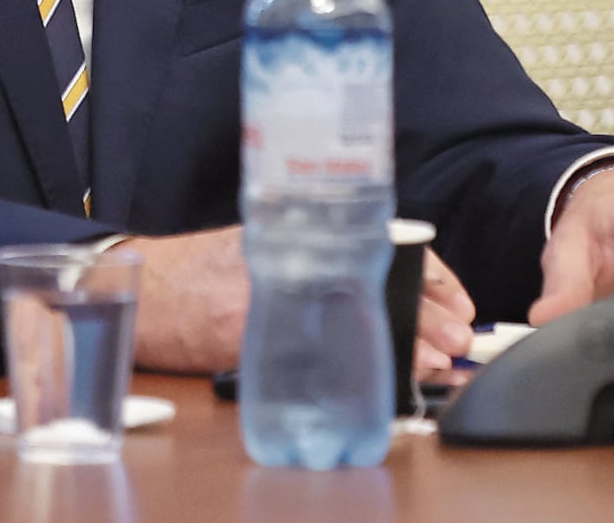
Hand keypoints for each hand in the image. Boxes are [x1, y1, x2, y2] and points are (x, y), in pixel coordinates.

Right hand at [116, 226, 479, 379]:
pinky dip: (365, 373)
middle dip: (432, 319)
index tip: (459, 301)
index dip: (435, 279)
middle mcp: (297, 266)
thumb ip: (316, 243)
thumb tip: (387, 267)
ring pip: (365, 327)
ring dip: (411, 350)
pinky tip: (389, 380)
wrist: (154, 291)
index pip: (387, 248)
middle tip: (459, 339)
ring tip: (439, 364)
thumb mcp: (268, 235)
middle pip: (386, 291)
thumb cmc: (203, 264)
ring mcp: (280, 306)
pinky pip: (329, 361)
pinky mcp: (268, 344)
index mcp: (306, 233)